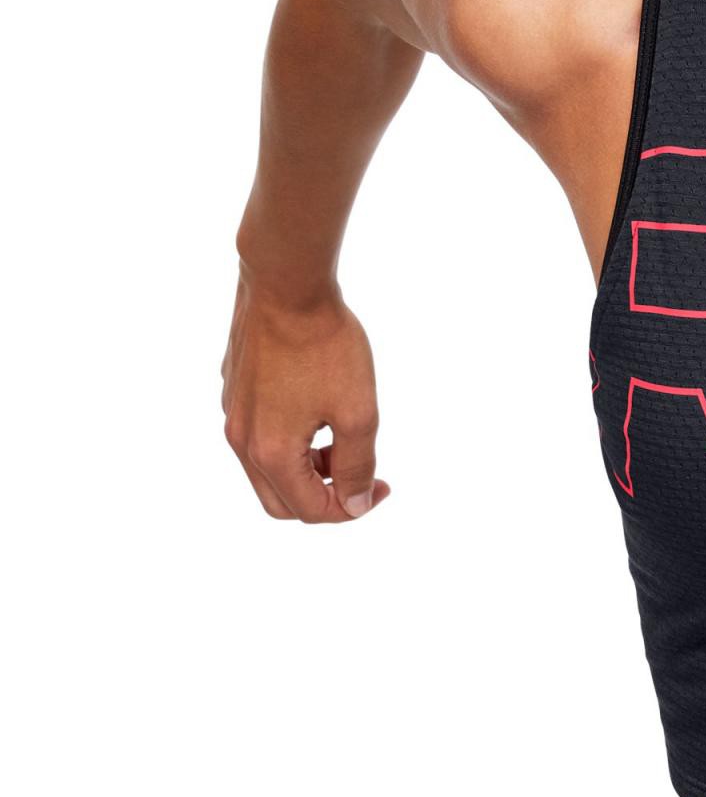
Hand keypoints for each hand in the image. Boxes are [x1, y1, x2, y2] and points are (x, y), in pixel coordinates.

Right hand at [221, 267, 388, 521]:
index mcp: (270, 453)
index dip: (352, 509)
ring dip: (308, 471)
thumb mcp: (358, 412)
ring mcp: (232, 414)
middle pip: (282, 501)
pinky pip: (259, 438)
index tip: (382, 485)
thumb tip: (355, 506)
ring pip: (267, 471)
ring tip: (344, 443)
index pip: (310, 511)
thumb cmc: (325, 346)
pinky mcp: (234, 391)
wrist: (286, 285)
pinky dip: (291, 445)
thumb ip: (357, 466)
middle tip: (362, 475)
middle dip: (325, 498)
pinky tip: (319, 414)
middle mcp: (241, 440)